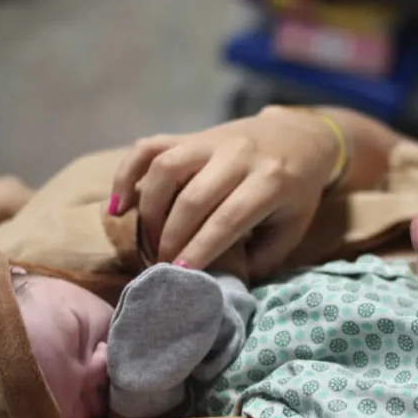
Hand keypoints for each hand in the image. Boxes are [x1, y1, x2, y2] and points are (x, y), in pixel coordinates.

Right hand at [111, 106, 341, 277]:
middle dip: (172, 238)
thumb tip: (223, 282)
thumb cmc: (296, 192)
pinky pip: (148, 147)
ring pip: (166, 169)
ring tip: (150, 241)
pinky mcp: (189, 135)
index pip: (227, 219)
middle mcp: (237, 156)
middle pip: (192, 198)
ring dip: (150, 211)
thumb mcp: (293, 226)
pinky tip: (119, 207)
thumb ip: (264, 256)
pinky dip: (127, 174)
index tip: (180, 274)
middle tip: (163, 267)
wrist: (299, 137)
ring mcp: (210, 141)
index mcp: (270, 181)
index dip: (201, 249)